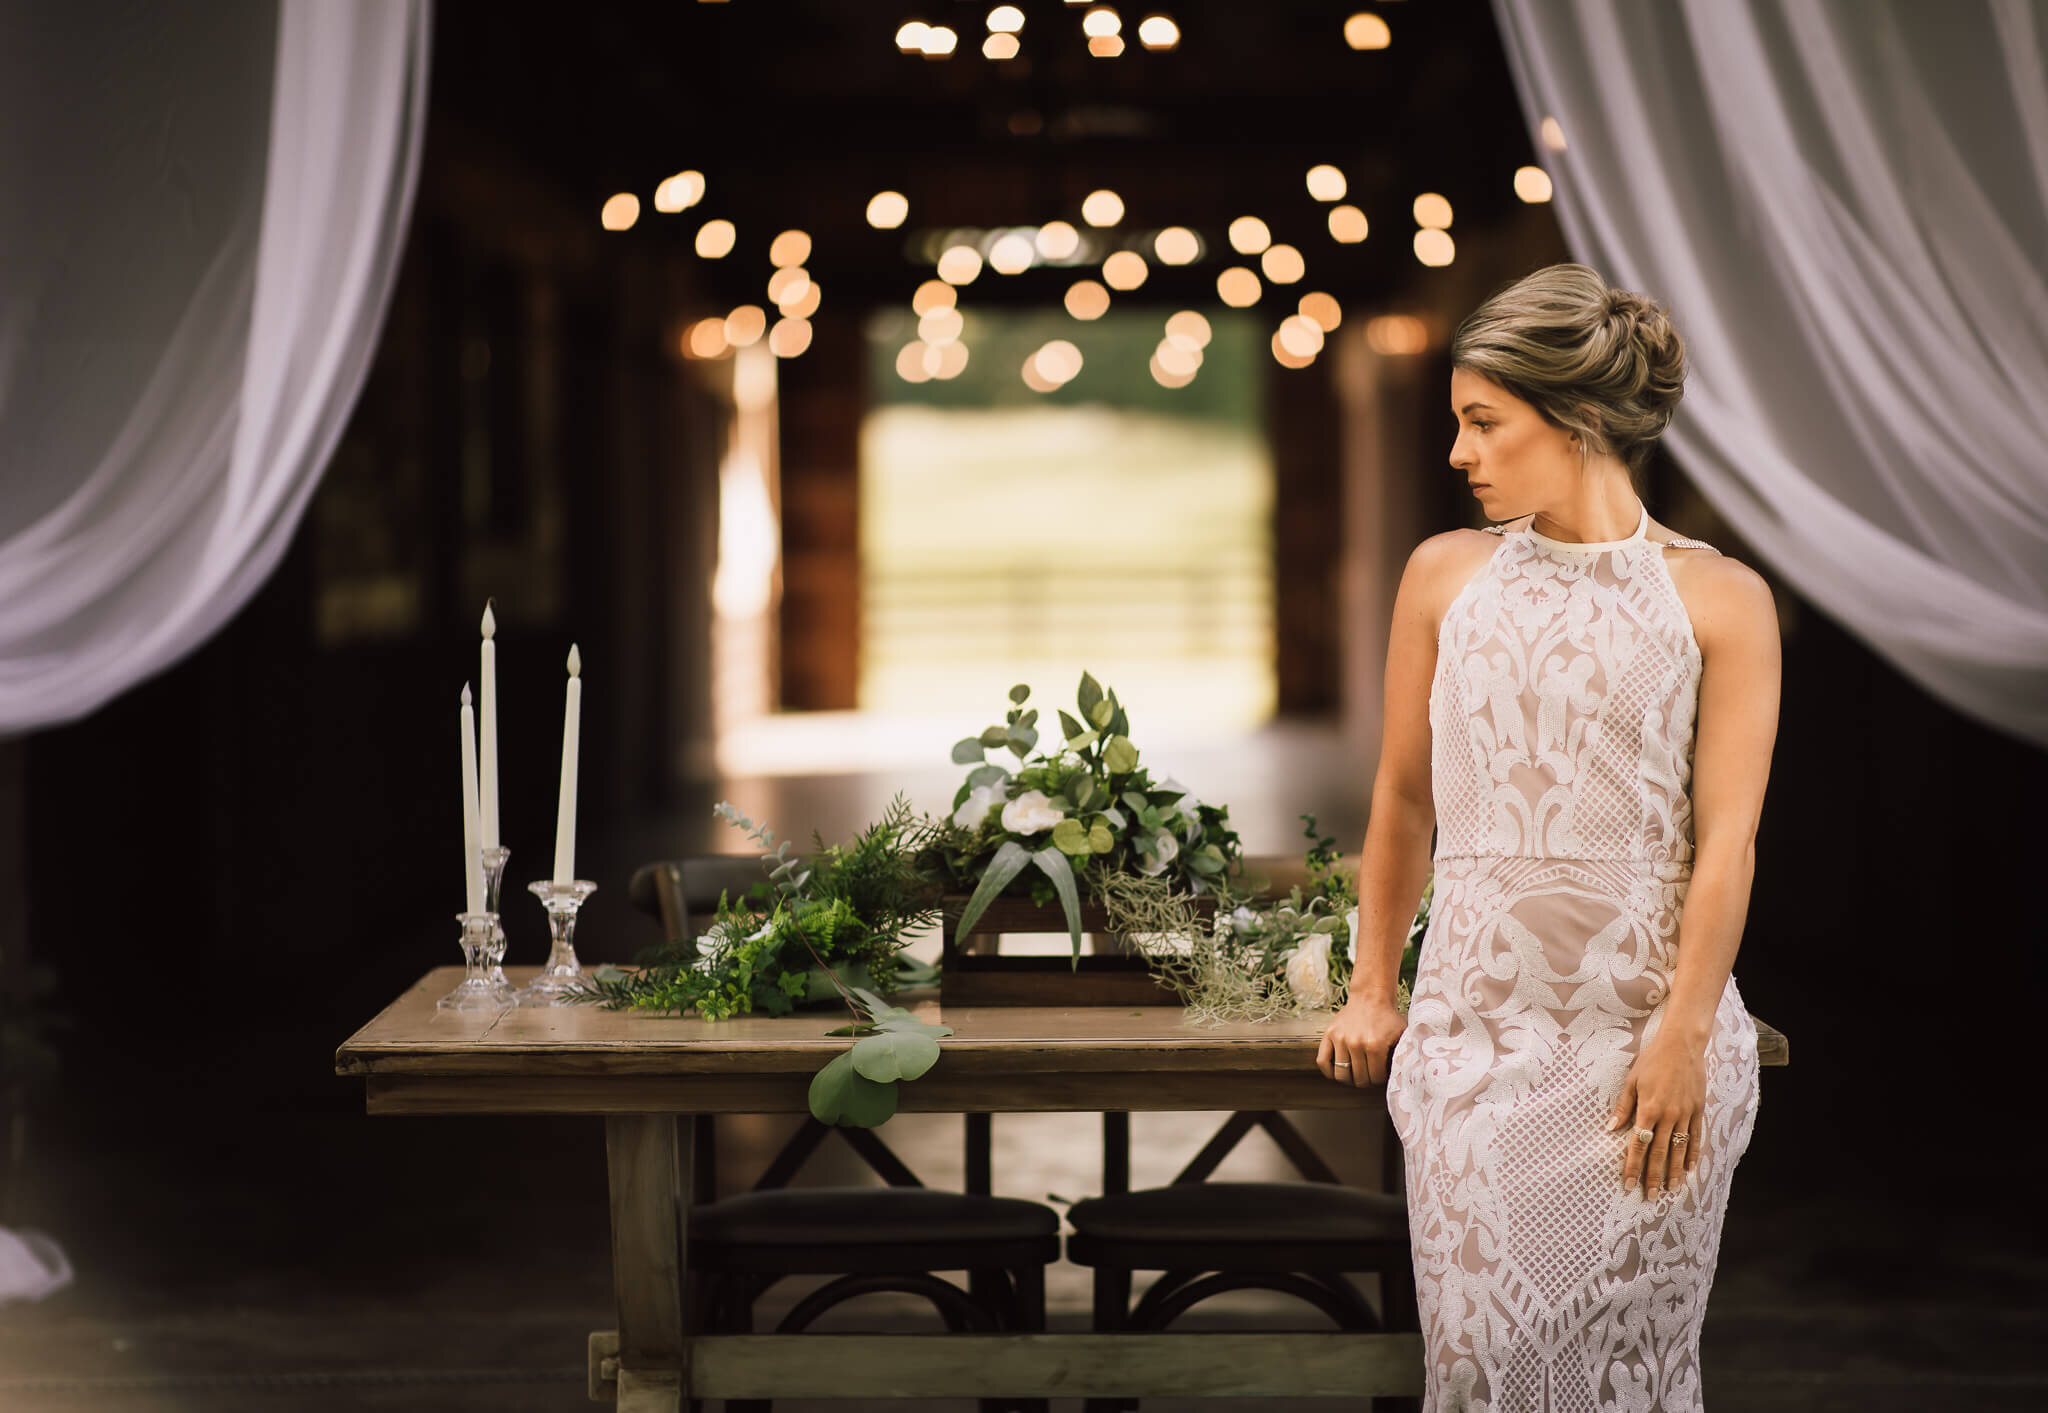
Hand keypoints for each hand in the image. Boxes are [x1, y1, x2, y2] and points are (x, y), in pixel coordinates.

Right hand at [1316, 995, 1407, 1087]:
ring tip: (1355, 1075)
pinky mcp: (1329, 1034)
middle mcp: (1356, 1044)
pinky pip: (1322, 1061)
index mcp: (1375, 1046)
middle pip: (1359, 1079)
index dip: (1379, 1080)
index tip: (1381, 1075)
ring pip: (1341, 1074)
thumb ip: (1404, 1055)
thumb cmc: (1388, 1018)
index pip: (1375, 1078)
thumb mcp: (1402, 1035)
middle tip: (1369, 1076)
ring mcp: (1340, 1039)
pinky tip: (1338, 1071)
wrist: (1371, 997)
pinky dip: (1328, 1071)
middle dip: (1366, 1081)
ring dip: (1349, 1079)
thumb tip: (1406, 1074)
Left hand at [1607, 1029, 1708, 1197]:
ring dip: (1675, 1172)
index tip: (1628, 1184)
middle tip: (1650, 1196)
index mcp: (1649, 1109)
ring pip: (1679, 1150)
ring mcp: (1686, 1114)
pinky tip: (1690, 1168)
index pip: (1638, 1145)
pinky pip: (1696, 1137)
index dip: (1633, 1167)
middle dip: (1654, 1177)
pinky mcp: (1698, 1110)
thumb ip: (1623, 1107)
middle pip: (1660, 1153)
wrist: (1682, 1044)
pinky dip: (1693, 1154)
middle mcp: (1669, 1116)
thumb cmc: (1652, 1060)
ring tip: (1671, 1190)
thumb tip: (1610, 1129)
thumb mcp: (1632, 1081)